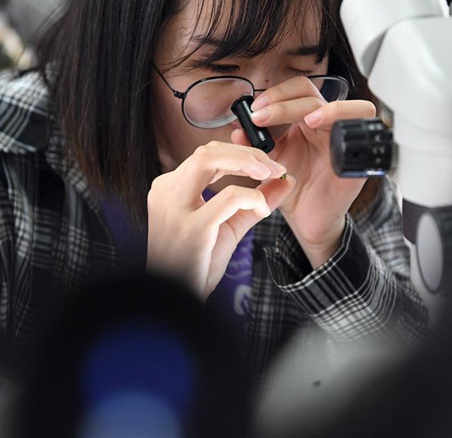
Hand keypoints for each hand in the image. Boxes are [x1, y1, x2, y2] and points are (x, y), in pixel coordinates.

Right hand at [146, 141, 294, 299]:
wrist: (177, 300)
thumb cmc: (197, 264)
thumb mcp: (228, 226)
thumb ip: (253, 202)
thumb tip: (284, 181)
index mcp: (171, 189)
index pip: (207, 155)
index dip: (241, 154)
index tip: (268, 166)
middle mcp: (167, 191)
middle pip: (208, 150)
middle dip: (247, 152)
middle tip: (275, 166)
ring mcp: (175, 208)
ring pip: (210, 159)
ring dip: (247, 161)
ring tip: (270, 173)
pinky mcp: (191, 228)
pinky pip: (228, 197)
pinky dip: (251, 196)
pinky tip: (261, 209)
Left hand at [232, 76, 376, 267]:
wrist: (308, 219)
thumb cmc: (293, 191)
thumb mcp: (270, 164)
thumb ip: (254, 146)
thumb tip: (236, 130)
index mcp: (307, 122)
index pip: (297, 91)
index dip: (276, 94)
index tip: (254, 110)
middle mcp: (327, 125)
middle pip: (313, 94)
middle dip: (285, 101)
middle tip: (262, 116)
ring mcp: (345, 139)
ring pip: (346, 106)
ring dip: (325, 108)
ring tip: (305, 119)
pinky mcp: (358, 157)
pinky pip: (361, 129)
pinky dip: (343, 119)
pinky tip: (320, 127)